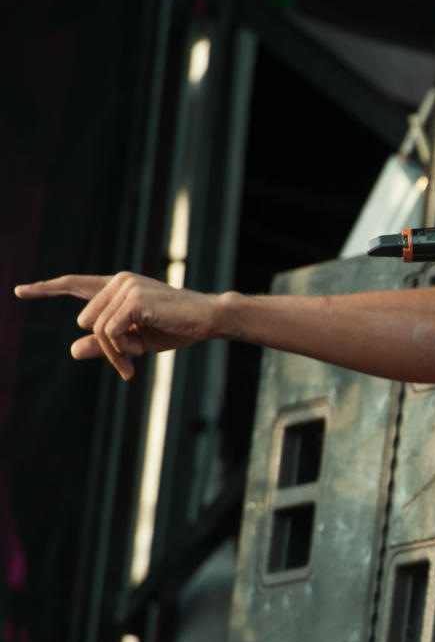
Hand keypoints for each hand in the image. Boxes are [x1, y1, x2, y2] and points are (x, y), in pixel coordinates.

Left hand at [14, 272, 217, 379]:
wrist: (208, 319)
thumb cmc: (177, 327)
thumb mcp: (136, 341)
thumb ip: (105, 344)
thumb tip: (73, 349)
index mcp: (119, 287)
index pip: (76, 285)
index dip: (47, 287)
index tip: (20, 291)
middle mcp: (119, 281)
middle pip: (87, 321)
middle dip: (105, 346)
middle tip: (129, 361)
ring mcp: (126, 287)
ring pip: (97, 330)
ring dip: (114, 352)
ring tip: (135, 360)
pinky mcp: (133, 299)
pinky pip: (109, 333)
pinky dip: (119, 350)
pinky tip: (137, 355)